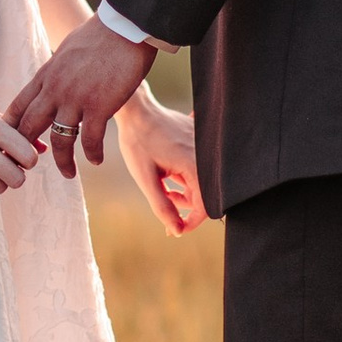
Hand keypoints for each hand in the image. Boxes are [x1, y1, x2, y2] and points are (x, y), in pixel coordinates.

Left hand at [6, 17, 155, 176]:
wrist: (125, 27)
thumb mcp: (66, 52)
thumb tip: (52, 81)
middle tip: (30, 165)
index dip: (11, 129)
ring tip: (68, 173)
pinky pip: (90, 140)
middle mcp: (55, 89)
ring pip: (59, 140)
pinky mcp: (99, 105)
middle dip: (26, 149)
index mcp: (45, 75)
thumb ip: (56, 71)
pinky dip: (92, 154)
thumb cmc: (100, 36)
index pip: (18, 107)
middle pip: (29, 127)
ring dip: (62, 161)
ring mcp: (76, 98)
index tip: (10, 145)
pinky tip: (96, 160)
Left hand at [116, 91, 203, 236]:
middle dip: (184, 205)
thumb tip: (176, 230)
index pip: (205, 206)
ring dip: (183, 190)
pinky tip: (168, 172)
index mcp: (195, 165)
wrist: (136, 110)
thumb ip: (162, 206)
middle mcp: (205, 156)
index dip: (190, 222)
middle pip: (204, 195)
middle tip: (163, 201)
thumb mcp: (145, 178)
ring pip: (201, 181)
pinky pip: (198, 167)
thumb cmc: (138, 142)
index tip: (174, 229)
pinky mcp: (199, 141)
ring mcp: (204, 147)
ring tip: (163, 185)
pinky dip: (184, 176)